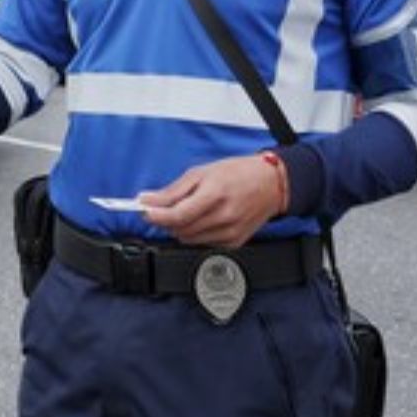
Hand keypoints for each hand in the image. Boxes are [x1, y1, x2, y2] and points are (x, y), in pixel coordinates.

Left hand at [140, 155, 281, 248]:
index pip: (178, 215)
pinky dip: (195, 233)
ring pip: (189, 239)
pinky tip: (203, 219)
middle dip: (165, 220)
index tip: (145, 211)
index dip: (157, 216)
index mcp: (216, 194)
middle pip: (180, 229)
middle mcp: (225, 216)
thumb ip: (173, 190)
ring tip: (187, 210)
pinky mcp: (234, 243)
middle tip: (162, 208)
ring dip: (179, 228)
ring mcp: (231, 232)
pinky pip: (202, 244)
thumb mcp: (202, 172)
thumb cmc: (238, 173)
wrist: (272, 184)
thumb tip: (148, 200)